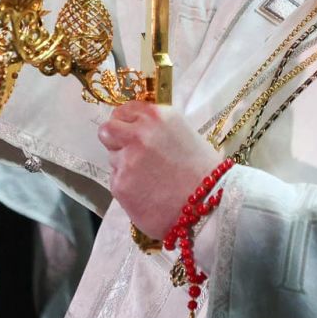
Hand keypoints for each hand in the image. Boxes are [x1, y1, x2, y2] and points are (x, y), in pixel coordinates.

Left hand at [97, 103, 221, 240]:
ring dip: (125, 166)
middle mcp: (139, 134)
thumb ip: (156, 129)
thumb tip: (135, 130)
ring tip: (150, 180)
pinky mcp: (119, 185)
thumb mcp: (184, 134)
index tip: (129, 132)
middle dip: (114, 140)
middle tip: (128, 153)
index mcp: (157, 117)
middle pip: (107, 130)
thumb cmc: (204, 172)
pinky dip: (129, 188)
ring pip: (112, 158)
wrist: (209, 206)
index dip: (125, 123)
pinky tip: (148, 194)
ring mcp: (126, 160)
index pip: (124, 111)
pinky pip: (116, 181)